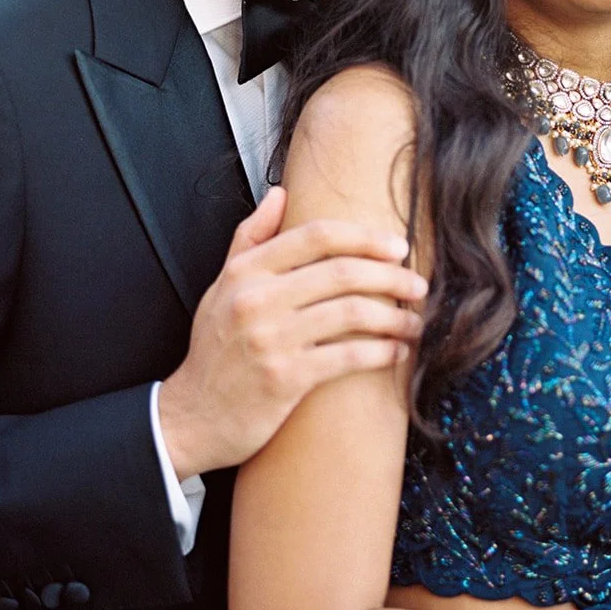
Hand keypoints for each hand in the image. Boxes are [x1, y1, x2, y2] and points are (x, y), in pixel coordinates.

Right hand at [158, 187, 427, 476]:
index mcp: (245, 271)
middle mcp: (256, 300)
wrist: (192, 416)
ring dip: (394, 317)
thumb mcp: (221, 286)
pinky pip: (348, 357)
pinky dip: (382, 352)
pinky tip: (397, 352)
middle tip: (418, 285)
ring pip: (352, 313)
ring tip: (415, 322)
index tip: (397, 246)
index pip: (316, 236)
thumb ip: (250, 237)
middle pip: (342, 272)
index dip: (365, 237)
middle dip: (391, 276)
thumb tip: (280, 193)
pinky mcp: (285, 379)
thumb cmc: (214, 350)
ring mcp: (271, 339)